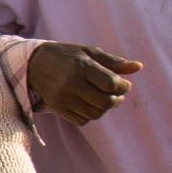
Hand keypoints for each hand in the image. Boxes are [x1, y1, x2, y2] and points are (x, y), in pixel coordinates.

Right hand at [22, 41, 141, 125]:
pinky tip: (90, 104)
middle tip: (117, 94)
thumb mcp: (89, 52)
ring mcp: (63, 98)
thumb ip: (114, 61)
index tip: (123, 84)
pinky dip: (91, 114)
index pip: (111, 83)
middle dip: (117, 100)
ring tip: (104, 98)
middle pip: (105, 102)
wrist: (33, 64)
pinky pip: (82, 120)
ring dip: (105, 108)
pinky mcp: (57, 108)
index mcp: (81, 66)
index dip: (123, 86)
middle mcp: (72, 84)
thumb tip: (138, 67)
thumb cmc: (66, 55)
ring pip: (95, 113)